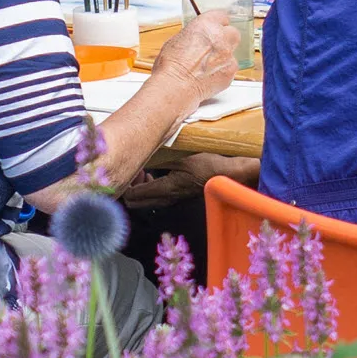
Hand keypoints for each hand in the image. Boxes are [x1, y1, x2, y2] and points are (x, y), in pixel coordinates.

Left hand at [123, 153, 259, 208]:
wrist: (230, 177)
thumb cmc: (210, 167)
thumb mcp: (183, 158)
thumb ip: (162, 158)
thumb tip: (144, 153)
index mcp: (165, 189)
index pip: (133, 196)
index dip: (126, 184)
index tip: (129, 170)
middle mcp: (167, 199)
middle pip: (136, 203)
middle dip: (130, 189)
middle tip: (134, 172)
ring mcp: (173, 199)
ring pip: (147, 201)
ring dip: (141, 188)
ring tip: (145, 172)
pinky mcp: (179, 196)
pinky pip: (158, 196)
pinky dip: (152, 187)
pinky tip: (157, 174)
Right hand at [148, 11, 239, 104]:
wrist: (175, 86)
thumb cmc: (171, 65)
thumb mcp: (176, 40)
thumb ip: (193, 36)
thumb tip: (197, 39)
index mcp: (206, 25)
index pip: (221, 16)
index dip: (218, 24)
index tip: (217, 28)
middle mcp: (220, 37)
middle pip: (233, 33)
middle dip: (226, 39)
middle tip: (215, 47)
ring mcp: (228, 55)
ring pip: (232, 53)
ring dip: (223, 57)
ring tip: (207, 66)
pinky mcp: (230, 72)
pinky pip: (230, 68)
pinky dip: (222, 71)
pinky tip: (209, 76)